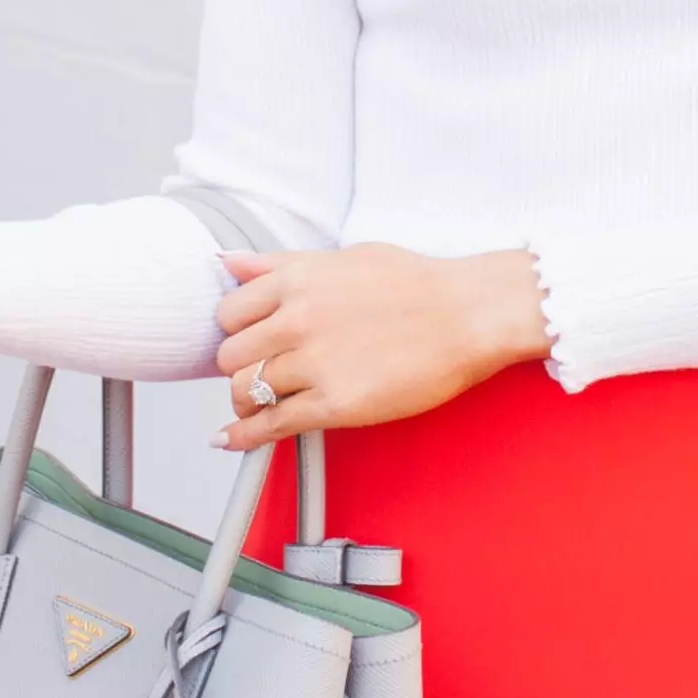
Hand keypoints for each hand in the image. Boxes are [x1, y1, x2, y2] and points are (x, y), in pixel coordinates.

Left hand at [211, 242, 549, 448]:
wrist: (470, 314)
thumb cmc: (417, 284)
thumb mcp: (344, 257)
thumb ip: (280, 262)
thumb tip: (228, 262)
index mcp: (298, 279)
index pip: (229, 312)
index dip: (235, 331)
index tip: (247, 341)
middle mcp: (298, 318)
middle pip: (231, 356)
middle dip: (240, 368)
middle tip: (258, 373)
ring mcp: (315, 362)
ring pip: (247, 391)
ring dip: (246, 402)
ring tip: (258, 404)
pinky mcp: (335, 403)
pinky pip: (272, 425)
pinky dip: (244, 437)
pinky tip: (231, 440)